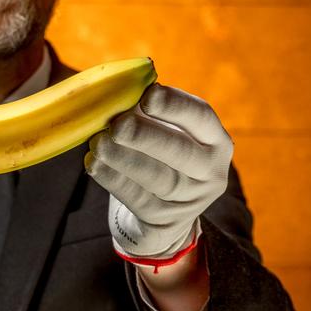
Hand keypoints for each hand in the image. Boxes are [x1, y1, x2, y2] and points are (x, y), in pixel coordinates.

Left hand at [84, 83, 232, 258]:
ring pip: (158, 178)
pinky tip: (94, 164)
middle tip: (116, 125)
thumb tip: (117, 89)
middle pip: (181, 152)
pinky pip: (137, 198)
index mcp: (216, 141)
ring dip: (124, 158)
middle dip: (146, 135)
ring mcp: (190, 201)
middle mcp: (211, 172)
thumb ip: (148, 113)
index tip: (148, 94)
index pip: (202, 117)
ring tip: (98, 143)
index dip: (175, 105)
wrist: (162, 215)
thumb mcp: (166, 133)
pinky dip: (112, 178)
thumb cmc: (161, 158)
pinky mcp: (164, 221)